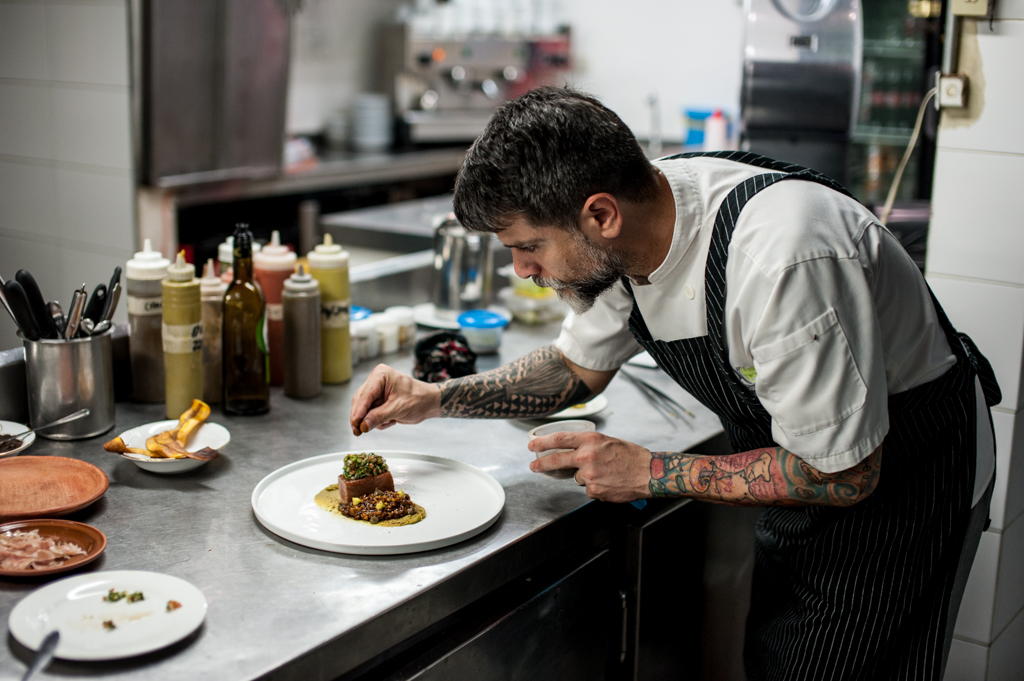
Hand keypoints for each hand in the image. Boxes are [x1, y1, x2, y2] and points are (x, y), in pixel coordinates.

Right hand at [349, 364, 441, 435]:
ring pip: (364, 409)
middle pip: (360, 401)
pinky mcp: (378, 401)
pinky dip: (379, 421)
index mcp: (380, 375)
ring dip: (373, 420)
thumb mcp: (398, 409)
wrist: (429, 403)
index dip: (358, 410)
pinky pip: (371, 414)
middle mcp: (376, 381)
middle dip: (361, 417)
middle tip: (358, 431)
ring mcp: (376, 391)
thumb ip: (379, 417)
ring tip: (389, 421)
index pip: (365, 394)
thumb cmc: (418, 399)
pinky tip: (392, 420)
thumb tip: (363, 425)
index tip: (355, 422)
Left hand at [528, 431, 651, 502]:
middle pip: (556, 460)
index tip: (532, 445)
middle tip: (533, 466)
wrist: (648, 473)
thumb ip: (588, 445)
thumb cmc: (631, 456)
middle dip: (541, 464)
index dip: (542, 442)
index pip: (559, 439)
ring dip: (586, 476)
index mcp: (590, 440)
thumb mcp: (608, 441)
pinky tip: (608, 482)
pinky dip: (595, 486)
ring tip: (605, 473)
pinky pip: (588, 489)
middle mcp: (587, 456)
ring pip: (577, 477)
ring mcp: (589, 475)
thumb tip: (573, 450)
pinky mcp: (593, 490)